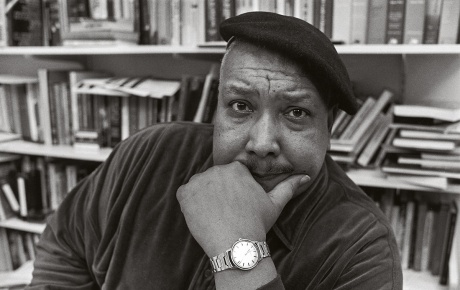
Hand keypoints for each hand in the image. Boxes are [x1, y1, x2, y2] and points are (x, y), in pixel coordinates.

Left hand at [176, 161, 309, 256]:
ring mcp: (199, 181)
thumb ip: (289, 186)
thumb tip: (306, 176)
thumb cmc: (256, 224)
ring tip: (216, 215)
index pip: (231, 175)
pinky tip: (203, 215)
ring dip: (204, 197)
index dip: (234, 192)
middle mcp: (216, 170)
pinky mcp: (185, 193)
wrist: (236, 245)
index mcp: (237, 169)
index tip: (236, 206)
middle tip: (227, 213)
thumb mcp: (275, 204)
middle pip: (215, 179)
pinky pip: (185, 195)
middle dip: (219, 193)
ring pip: (200, 186)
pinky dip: (190, 204)